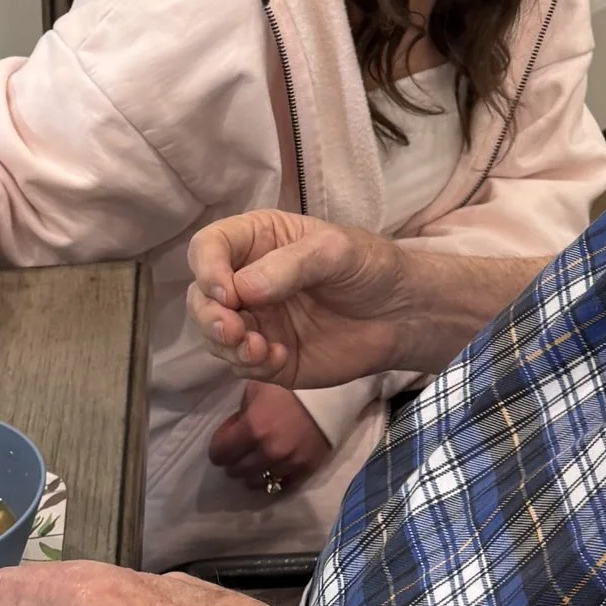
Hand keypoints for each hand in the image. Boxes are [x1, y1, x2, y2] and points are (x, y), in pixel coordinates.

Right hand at [185, 210, 423, 387]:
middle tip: (233, 330)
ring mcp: (255, 319)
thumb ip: (291, 266)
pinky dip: (249, 364)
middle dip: (209, 315)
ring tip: (259, 349)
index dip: (207, 268)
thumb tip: (242, 289)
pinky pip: (240, 363)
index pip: (209, 247)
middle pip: (202, 296)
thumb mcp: (337, 252)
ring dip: (226, 344)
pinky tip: (276, 358)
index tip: (225, 291)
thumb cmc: (371, 268)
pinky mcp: (267, 356)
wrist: (403, 315)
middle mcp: (246, 279)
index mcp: (257, 241)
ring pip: (213, 334)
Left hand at [207, 383, 331, 491]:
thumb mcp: (259, 386)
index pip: (219, 453)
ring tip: (257, 459)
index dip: (219, 445)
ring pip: (256, 482)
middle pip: (235, 470)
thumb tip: (235, 427)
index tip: (227, 437)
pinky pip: (281, 485)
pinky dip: (273, 477)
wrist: (335, 390)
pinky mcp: (307, 469)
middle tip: (241, 447)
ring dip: (252, 472)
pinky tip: (274, 466)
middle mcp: (268, 450)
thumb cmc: (293, 384)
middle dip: (233, 459)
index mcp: (253, 427)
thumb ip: (243, 411)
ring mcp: (288, 463)